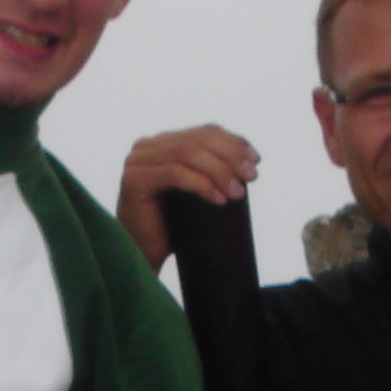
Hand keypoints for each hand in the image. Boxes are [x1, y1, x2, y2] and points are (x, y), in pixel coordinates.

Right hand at [116, 126, 259, 267]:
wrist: (143, 257)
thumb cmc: (171, 228)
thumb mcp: (198, 193)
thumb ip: (212, 170)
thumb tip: (251, 161)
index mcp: (163, 144)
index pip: (204, 133)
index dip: (233, 142)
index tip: (255, 160)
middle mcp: (148, 147)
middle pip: (198, 139)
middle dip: (230, 155)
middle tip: (251, 177)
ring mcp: (138, 161)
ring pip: (188, 153)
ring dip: (219, 171)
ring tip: (237, 193)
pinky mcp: (134, 179)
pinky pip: (175, 173)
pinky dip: (201, 184)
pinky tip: (218, 199)